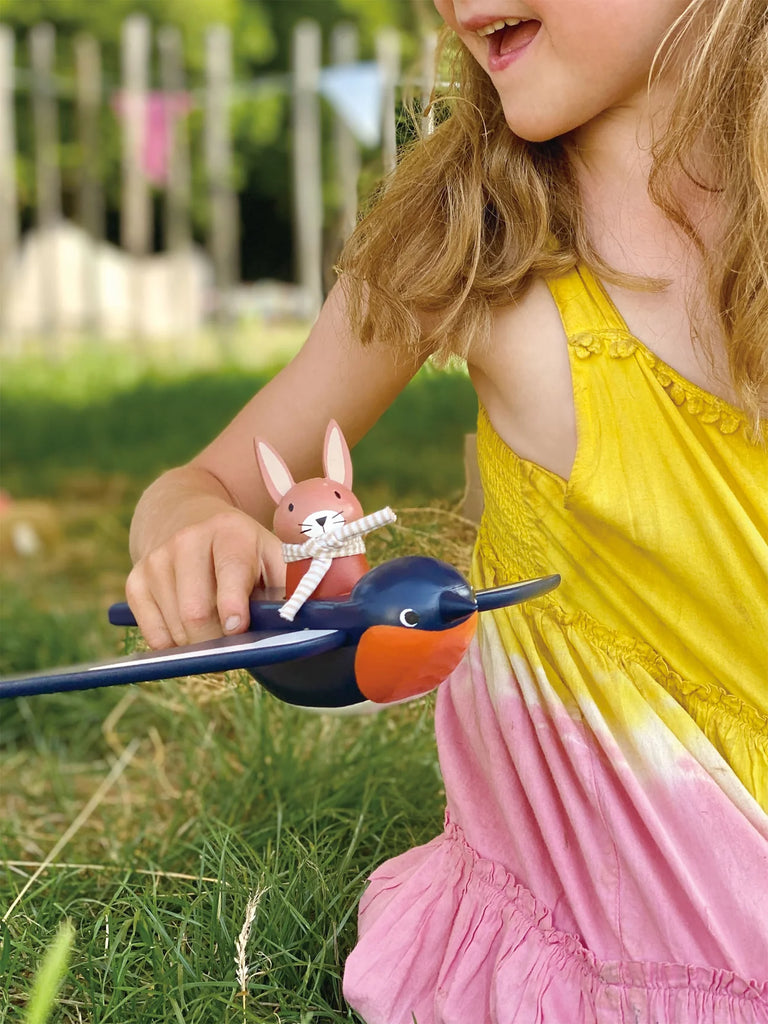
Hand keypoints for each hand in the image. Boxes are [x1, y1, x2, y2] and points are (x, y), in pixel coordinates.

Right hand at [125, 509, 284, 648]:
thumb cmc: (243, 551)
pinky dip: (174, 646)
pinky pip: (153, 635)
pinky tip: (189, 630)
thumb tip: (309, 620)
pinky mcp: (135, 580)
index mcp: (229, 532)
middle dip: (218, 641)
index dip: (232, 607)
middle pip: (196, 613)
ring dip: (199, 645)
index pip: (229, 573)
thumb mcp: (272, 555)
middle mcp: (187, 541)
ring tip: (215, 632)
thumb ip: (291, 586)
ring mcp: (156, 561)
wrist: (185, 518)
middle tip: (234, 648)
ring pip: (176, 629)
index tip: (238, 629)